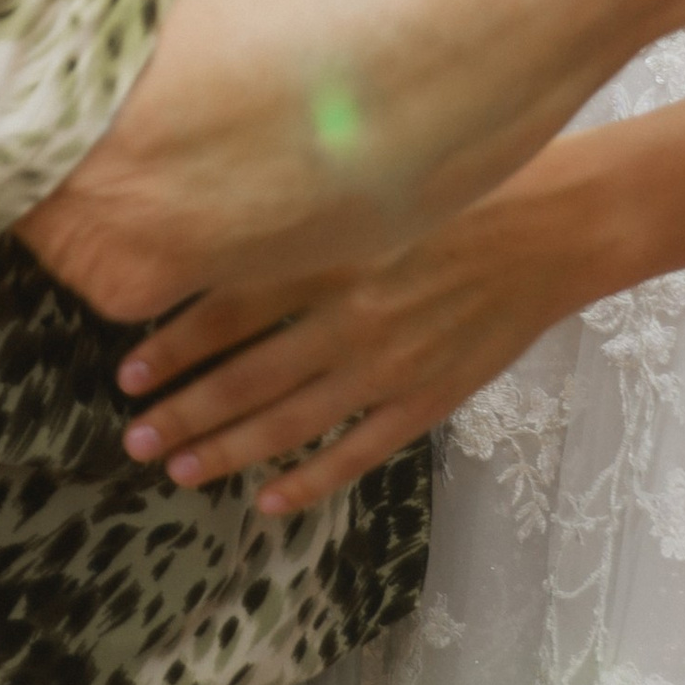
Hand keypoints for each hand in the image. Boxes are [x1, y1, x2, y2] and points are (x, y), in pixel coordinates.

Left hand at [112, 156, 605, 517]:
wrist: (558, 225)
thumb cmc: (464, 187)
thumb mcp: (374, 183)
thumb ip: (304, 212)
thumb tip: (224, 231)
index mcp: (333, 251)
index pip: (228, 308)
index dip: (172, 345)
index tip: (127, 371)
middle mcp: (352, 313)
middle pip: (246, 375)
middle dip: (183, 412)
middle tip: (133, 438)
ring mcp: (392, 365)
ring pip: (291, 423)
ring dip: (228, 451)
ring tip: (179, 469)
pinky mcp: (429, 400)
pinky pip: (357, 453)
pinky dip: (310, 481)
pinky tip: (269, 501)